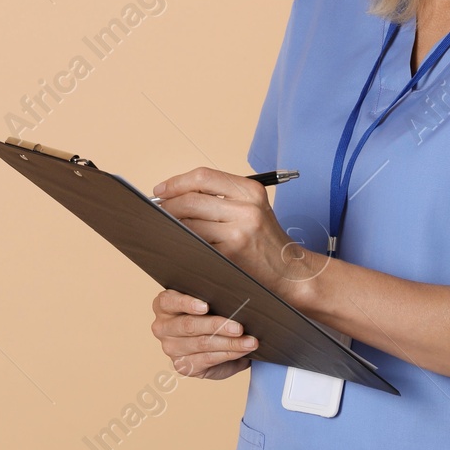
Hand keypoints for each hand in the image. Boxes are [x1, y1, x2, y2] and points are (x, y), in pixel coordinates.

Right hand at [150, 289, 257, 378]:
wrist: (214, 341)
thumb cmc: (211, 313)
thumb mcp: (209, 301)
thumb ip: (213, 296)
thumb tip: (235, 295)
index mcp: (164, 305)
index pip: (168, 301)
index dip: (186, 303)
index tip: (206, 306)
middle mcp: (162, 327)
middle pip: (189, 325)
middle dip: (217, 325)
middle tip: (240, 327)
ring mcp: (170, 348)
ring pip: (202, 344)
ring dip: (230, 343)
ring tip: (250, 341)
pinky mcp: (182, 366)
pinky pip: (208, 359)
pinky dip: (229, 354)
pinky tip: (242, 351)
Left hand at [152, 166, 324, 298]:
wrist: (291, 272)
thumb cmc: (265, 240)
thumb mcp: (252, 208)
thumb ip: (220, 197)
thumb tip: (175, 193)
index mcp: (251, 190)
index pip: (203, 177)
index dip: (176, 182)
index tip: (160, 190)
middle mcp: (247, 208)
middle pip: (191, 199)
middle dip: (167, 205)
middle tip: (157, 211)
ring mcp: (239, 231)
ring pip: (190, 222)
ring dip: (171, 224)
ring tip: (165, 227)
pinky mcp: (231, 253)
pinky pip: (196, 243)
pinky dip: (183, 241)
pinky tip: (178, 242)